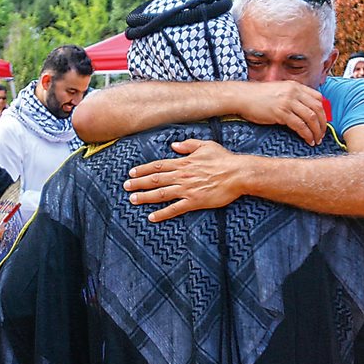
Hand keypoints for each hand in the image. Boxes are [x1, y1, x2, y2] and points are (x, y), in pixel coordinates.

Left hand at [123, 139, 242, 221]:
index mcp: (184, 163)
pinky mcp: (195, 202)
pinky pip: (175, 209)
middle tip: (125, 187)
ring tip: (132, 199)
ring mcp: (187, 189)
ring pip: (161, 194)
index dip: (143, 169)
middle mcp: (182, 176)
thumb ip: (188, 145)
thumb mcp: (206, 146)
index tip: (131, 173)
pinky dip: (162, 213)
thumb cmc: (224, 159)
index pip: (158, 165)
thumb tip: (173, 145)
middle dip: (139, 183)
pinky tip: (152, 217)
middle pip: (155, 179)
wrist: (238, 174)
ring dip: (145, 197)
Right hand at [237, 81, 326, 145]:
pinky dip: (307, 134)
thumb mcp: (279, 91)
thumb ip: (292, 96)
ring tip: (316, 140)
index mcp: (295, 86)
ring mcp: (288, 102)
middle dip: (322, 123)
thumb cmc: (258, 96)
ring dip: (316, 131)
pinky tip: (308, 140)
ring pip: (311, 118)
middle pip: (317, 108)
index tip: (322, 121)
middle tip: (322, 134)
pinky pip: (300, 125)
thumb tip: (303, 109)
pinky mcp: (281, 113)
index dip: (323, 111)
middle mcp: (294, 92)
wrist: (242, 97)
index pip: (318, 97)